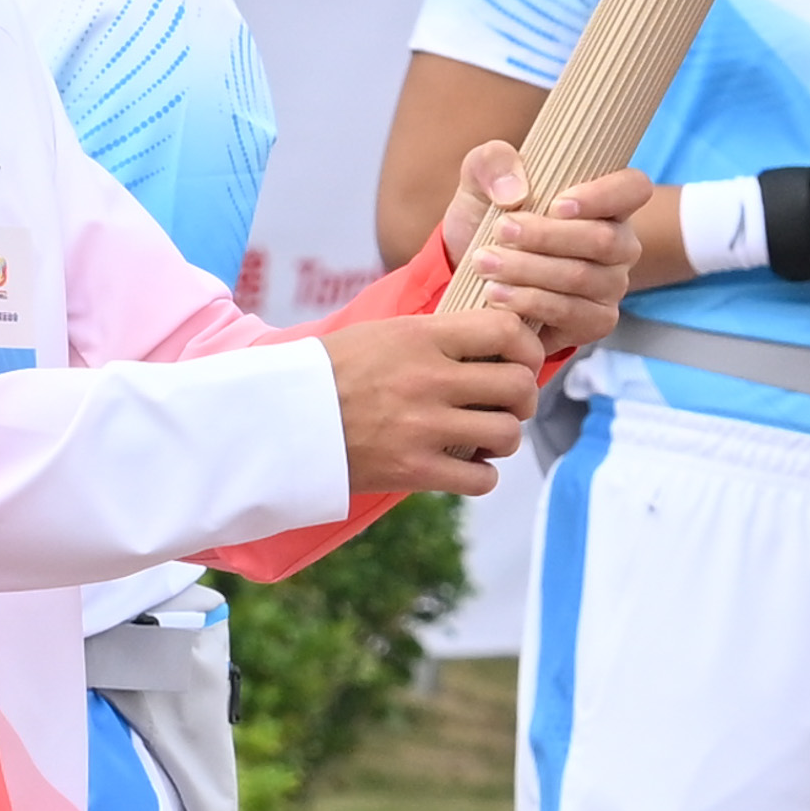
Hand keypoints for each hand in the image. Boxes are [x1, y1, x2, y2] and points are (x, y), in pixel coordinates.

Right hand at [320, 304, 543, 494]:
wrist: (281, 418)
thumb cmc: (331, 371)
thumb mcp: (383, 333)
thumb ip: (437, 335)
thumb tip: (490, 338)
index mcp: (422, 337)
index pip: (506, 330)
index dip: (528, 348)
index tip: (522, 361)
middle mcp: (429, 379)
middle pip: (518, 386)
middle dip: (523, 398)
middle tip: (508, 404)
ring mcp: (423, 427)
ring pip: (507, 434)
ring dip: (504, 438)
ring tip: (486, 437)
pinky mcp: (414, 470)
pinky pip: (482, 480)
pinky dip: (483, 476)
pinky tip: (466, 466)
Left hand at [443, 141, 646, 362]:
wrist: (468, 273)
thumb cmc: (488, 218)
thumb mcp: (480, 180)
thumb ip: (493, 162)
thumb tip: (516, 191)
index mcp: (606, 201)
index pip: (634, 188)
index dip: (604, 195)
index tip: (556, 205)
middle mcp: (619, 245)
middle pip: (604, 240)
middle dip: (547, 236)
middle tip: (501, 230)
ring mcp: (611, 286)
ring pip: (581, 277)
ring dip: (528, 270)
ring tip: (485, 263)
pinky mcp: (594, 322)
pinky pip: (570, 313)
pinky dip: (529, 302)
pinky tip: (496, 295)